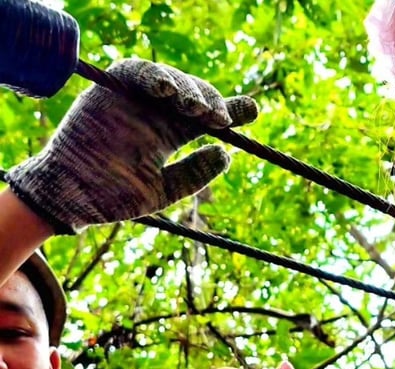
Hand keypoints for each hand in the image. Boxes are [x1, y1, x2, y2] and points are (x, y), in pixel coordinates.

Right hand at [6, 59, 257, 232]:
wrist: (71, 198)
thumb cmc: (113, 197)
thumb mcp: (162, 190)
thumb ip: (193, 174)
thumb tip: (226, 153)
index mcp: (169, 134)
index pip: (206, 117)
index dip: (231, 110)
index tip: (251, 111)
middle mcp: (156, 114)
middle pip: (194, 95)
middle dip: (212, 102)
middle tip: (220, 119)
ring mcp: (135, 100)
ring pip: (170, 80)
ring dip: (188, 89)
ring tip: (196, 109)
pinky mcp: (111, 89)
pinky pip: (135, 71)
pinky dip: (155, 76)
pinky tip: (169, 91)